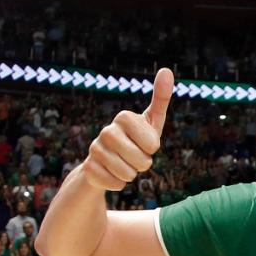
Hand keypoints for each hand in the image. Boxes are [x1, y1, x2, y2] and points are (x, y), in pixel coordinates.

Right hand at [81, 68, 173, 191]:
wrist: (107, 161)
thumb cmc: (136, 140)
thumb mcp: (151, 122)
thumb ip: (160, 99)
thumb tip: (167, 70)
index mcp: (124, 117)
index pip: (153, 145)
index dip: (153, 149)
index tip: (145, 143)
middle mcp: (106, 131)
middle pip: (143, 162)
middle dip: (143, 164)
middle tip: (135, 156)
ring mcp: (95, 149)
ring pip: (129, 175)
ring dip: (131, 175)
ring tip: (123, 164)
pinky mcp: (88, 169)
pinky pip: (116, 185)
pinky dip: (118, 184)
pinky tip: (111, 174)